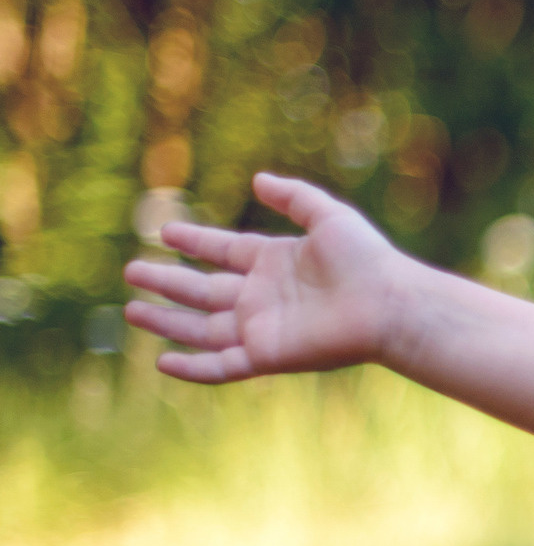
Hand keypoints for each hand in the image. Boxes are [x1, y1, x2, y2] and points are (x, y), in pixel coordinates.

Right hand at [123, 173, 411, 382]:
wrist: (390, 305)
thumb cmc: (368, 260)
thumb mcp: (329, 216)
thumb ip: (294, 196)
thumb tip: (258, 179)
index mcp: (276, 261)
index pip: (224, 251)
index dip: (195, 241)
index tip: (165, 231)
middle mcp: (264, 296)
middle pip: (204, 289)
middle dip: (167, 280)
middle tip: (132, 271)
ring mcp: (263, 327)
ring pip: (202, 327)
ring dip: (167, 320)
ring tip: (132, 310)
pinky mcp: (267, 356)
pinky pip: (221, 365)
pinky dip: (192, 366)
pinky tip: (162, 360)